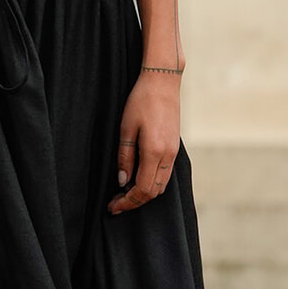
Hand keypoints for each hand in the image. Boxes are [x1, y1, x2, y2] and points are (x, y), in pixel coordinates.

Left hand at [107, 71, 181, 213]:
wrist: (163, 81)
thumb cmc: (141, 100)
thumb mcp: (126, 128)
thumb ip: (125, 157)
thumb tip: (123, 181)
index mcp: (154, 152)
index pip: (142, 190)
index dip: (127, 202)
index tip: (112, 207)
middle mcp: (168, 156)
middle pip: (153, 192)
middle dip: (134, 202)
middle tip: (115, 203)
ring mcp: (174, 152)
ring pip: (162, 186)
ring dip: (144, 194)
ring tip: (125, 193)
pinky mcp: (175, 147)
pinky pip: (166, 174)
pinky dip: (153, 183)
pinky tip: (138, 178)